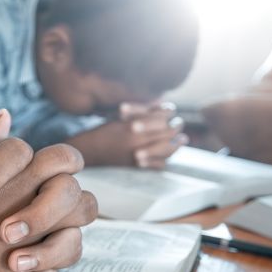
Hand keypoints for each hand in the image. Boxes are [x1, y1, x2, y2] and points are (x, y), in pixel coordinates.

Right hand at [67, 102, 187, 168]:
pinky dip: (164, 160)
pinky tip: (168, 156)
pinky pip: (157, 166)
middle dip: (176, 127)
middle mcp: (139, 141)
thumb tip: (161, 105)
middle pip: (168, 133)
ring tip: (182, 140)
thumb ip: (141, 113)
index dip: (169, 112)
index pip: (161, 117)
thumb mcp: (121, 118)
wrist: (89, 151)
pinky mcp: (137, 166)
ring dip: (176, 145)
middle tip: (180, 125)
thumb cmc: (103, 131)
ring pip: (167, 150)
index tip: (172, 111)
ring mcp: (139, 155)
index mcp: (134, 126)